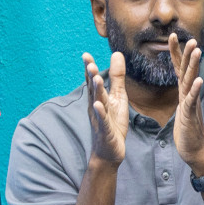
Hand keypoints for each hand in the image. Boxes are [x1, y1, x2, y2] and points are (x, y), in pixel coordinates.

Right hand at [84, 51, 127, 166]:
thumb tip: (117, 54)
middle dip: (91, 76)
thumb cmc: (113, 122)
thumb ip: (117, 77)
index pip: (93, 81)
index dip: (89, 68)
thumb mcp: (118, 97)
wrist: (109, 151)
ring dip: (96, 91)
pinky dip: (101, 113)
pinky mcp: (106, 130)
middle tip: (89, 62)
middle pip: (93, 89)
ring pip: (98, 103)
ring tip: (96, 78)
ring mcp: (100, 118)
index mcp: (99, 98)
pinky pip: (103, 120)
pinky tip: (98, 105)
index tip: (85, 55)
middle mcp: (96, 107)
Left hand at [169, 35, 203, 175]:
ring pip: (191, 81)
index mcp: (184, 92)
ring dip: (193, 65)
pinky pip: (192, 100)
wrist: (195, 151)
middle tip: (190, 37)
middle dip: (187, 53)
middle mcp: (189, 95)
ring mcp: (191, 104)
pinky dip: (195, 90)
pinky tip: (199, 80)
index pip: (179, 68)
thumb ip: (183, 96)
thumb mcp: (182, 110)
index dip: (175, 52)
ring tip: (197, 51)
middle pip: (187, 70)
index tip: (172, 35)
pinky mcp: (190, 115)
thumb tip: (183, 85)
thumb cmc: (187, 132)